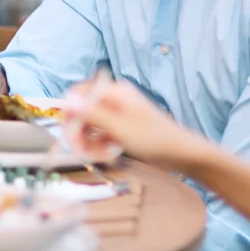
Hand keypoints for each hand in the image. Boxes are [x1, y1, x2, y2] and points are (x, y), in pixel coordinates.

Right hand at [63, 79, 199, 170]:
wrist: (183, 154)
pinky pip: (101, 134)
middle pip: (82, 111)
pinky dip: (100, 146)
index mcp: (114, 92)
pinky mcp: (121, 128)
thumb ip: (91, 114)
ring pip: (90, 125)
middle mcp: (113, 100)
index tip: (67, 132)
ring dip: (89, 142)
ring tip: (99, 157)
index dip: (69, 112)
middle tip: (80, 151)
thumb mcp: (120, 128)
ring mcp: (117, 114)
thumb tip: (66, 102)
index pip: (79, 93)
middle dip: (79, 132)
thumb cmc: (155, 139)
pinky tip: (108, 156)